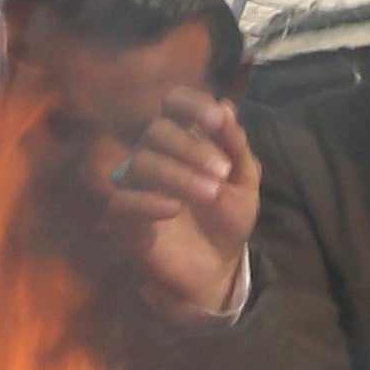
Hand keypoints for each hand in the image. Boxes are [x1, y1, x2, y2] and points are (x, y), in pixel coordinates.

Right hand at [94, 91, 257, 322]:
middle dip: (192, 148)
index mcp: (183, 137)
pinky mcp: (125, 217)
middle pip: (157, 131)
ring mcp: (136, 184)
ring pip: (143, 163)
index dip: (191, 104)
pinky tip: (174, 209)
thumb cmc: (227, 217)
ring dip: (180, 176)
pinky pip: (124, 200)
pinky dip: (149, 201)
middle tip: (221, 172)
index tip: (216, 120)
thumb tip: (226, 107)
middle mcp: (154, 153)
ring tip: (211, 194)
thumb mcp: (244, 182)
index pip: (173, 103)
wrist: (217, 267)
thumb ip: (236, 146)